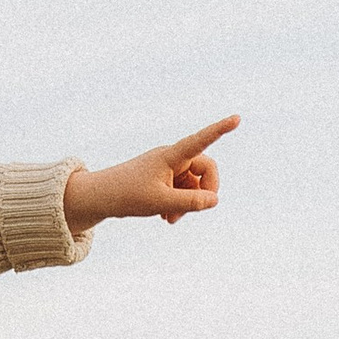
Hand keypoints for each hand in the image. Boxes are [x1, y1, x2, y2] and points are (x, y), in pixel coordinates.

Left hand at [61, 116, 237, 231]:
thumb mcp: (160, 203)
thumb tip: (215, 200)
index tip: (237, 118)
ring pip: (194, 185)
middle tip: (193, 211)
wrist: (101, 197)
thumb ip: (190, 203)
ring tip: (170, 219)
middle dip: (203, 193)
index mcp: (171, 156)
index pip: (200, 141)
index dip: (220, 130)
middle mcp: (173, 158)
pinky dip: (179, 204)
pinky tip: (166, 217)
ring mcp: (170, 168)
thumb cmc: (127, 195)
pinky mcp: (165, 178)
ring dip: (188, 204)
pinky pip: (183, 190)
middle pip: (206, 170)